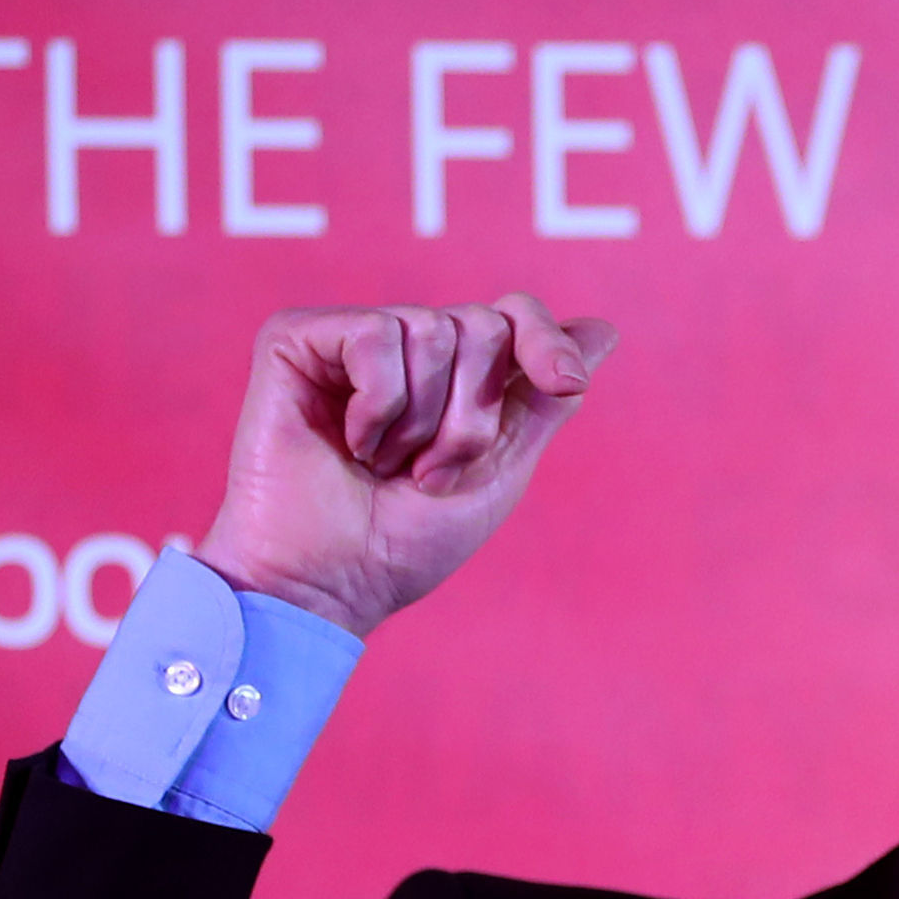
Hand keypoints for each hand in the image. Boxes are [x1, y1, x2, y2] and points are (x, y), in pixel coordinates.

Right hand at [195, 295, 616, 637]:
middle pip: (482, 324)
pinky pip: (375, 335)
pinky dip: (377, 405)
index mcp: (449, 374)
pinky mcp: (296, 339)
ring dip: (420, 423)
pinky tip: (348, 443)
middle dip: (472, 415)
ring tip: (383, 465)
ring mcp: (348, 339)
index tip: (566, 386)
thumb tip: (603, 331)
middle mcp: (402, 346)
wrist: (331, 583)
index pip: (516, 315)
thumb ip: (544, 398)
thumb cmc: (404, 541)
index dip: (546, 341)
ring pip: (431, 330)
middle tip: (427, 472)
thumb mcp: (500, 468)